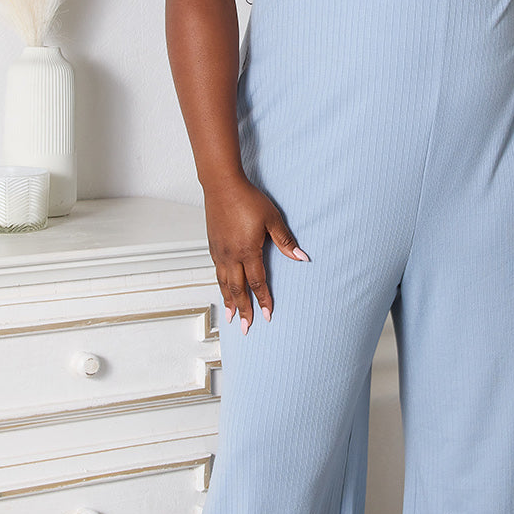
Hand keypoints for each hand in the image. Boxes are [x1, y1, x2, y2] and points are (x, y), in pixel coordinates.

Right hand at [203, 176, 307, 332]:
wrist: (222, 185)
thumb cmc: (247, 199)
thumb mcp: (272, 219)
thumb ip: (285, 240)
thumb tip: (301, 257)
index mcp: (247, 251)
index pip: (257, 283)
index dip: (263, 300)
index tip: (267, 316)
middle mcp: (231, 256)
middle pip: (238, 290)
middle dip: (243, 310)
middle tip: (246, 328)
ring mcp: (219, 252)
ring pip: (224, 283)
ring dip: (229, 302)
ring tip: (231, 317)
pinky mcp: (213, 246)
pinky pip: (217, 272)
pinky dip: (221, 285)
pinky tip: (223, 289)